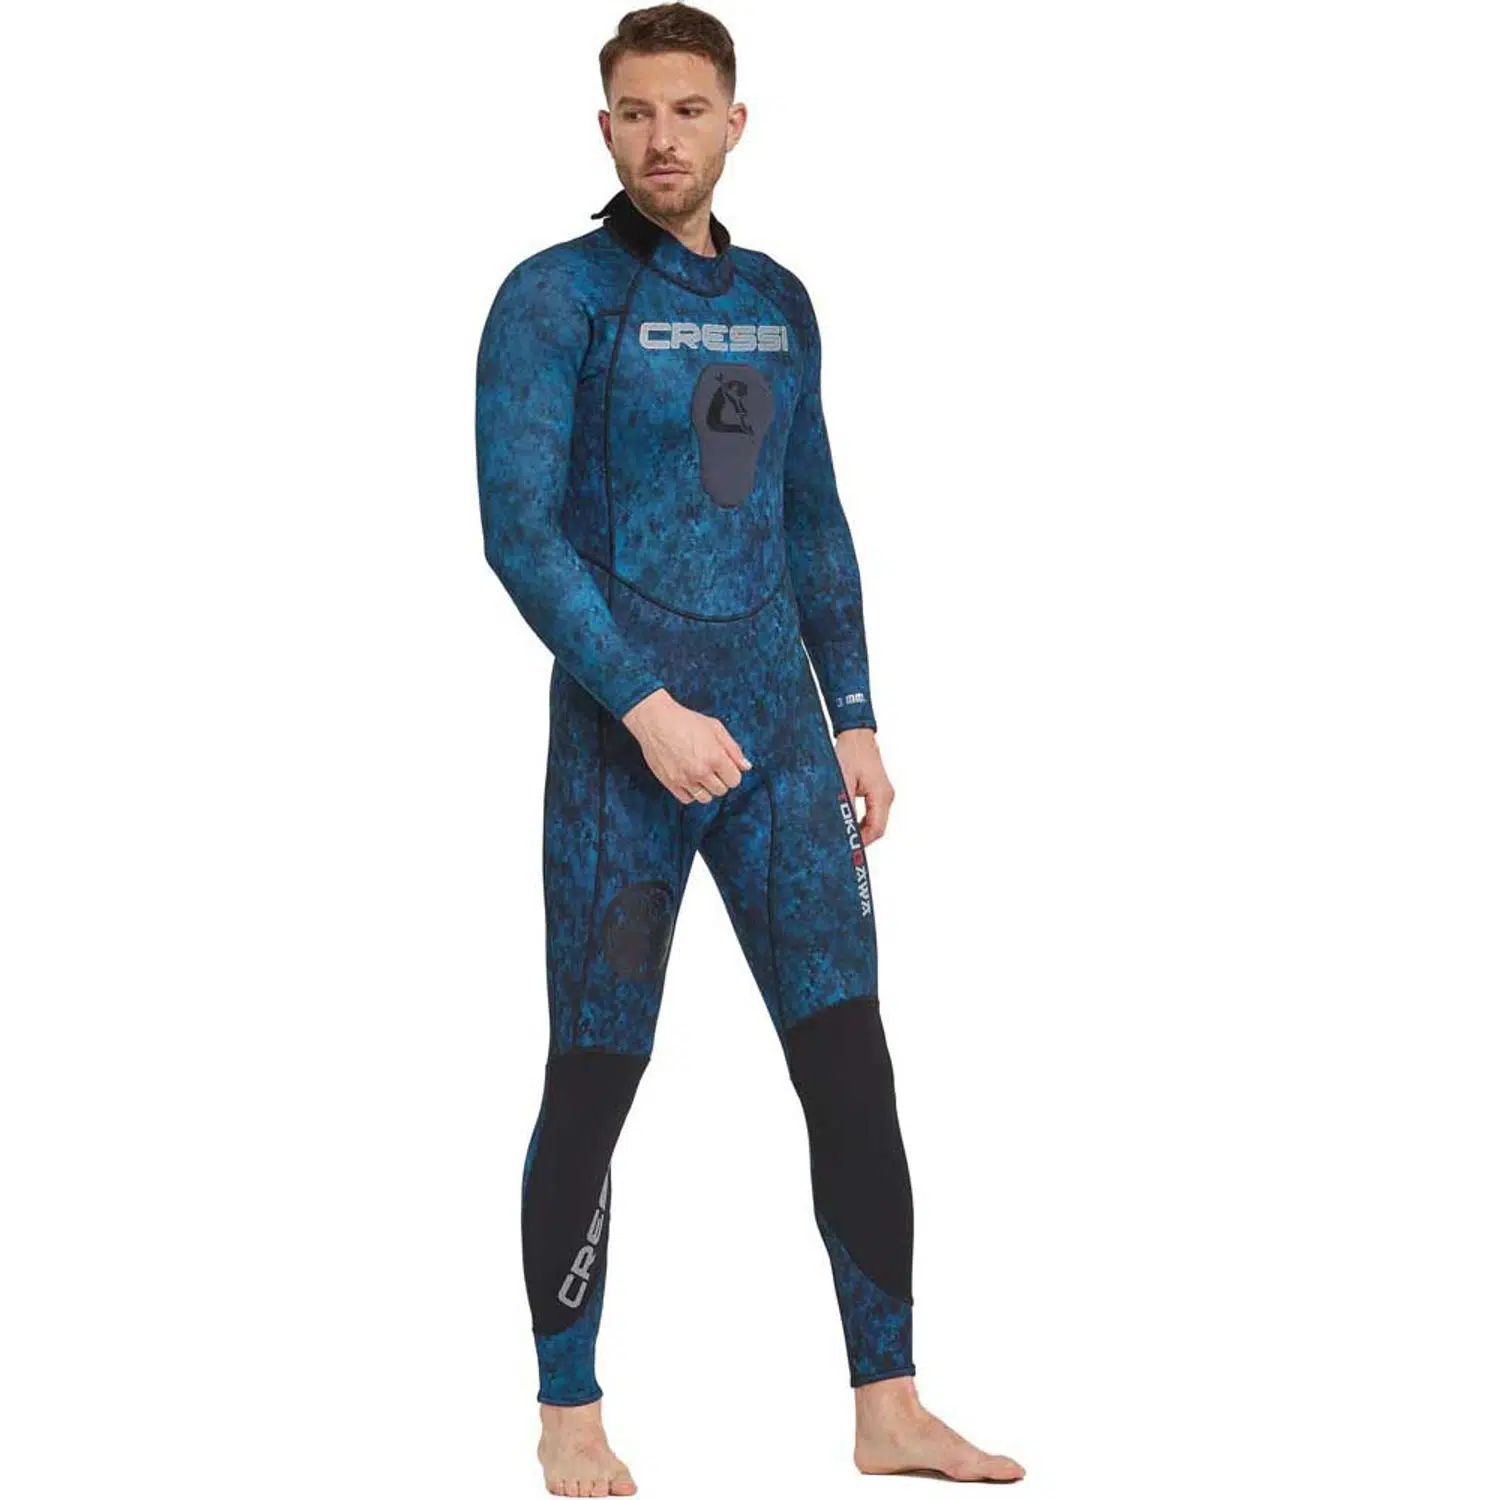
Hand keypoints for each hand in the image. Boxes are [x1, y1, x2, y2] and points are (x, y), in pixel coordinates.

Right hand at [622, 688, 752, 804]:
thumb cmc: (686, 721)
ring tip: (701, 774)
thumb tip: (746, 767)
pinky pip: (687, 799)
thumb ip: (734, 749)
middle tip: (712, 768)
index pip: (735, 780)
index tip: (725, 766)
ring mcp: (684, 779)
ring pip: (705, 798)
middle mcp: (701, 771)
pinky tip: (690, 780)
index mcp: (715, 757)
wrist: (655, 721)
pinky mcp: (670, 783)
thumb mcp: (716, 728)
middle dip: (720, 780)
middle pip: (721, 790)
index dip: (732, 773)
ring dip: (707, 789)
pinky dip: (691, 793)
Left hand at [834, 727, 893, 843]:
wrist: (857, 735)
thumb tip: (839, 823)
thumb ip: (843, 803)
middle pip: (878, 828)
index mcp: (881, 795)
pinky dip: (863, 821)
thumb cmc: (850, 752)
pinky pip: (874, 813)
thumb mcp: (842, 780)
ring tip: (845, 835)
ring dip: (862, 830)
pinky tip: (849, 822)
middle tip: (844, 845)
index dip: (862, 842)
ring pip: (876, 822)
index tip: (848, 848)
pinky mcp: (879, 791)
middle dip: (862, 838)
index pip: (876, 829)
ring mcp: (885, 794)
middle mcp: (887, 796)